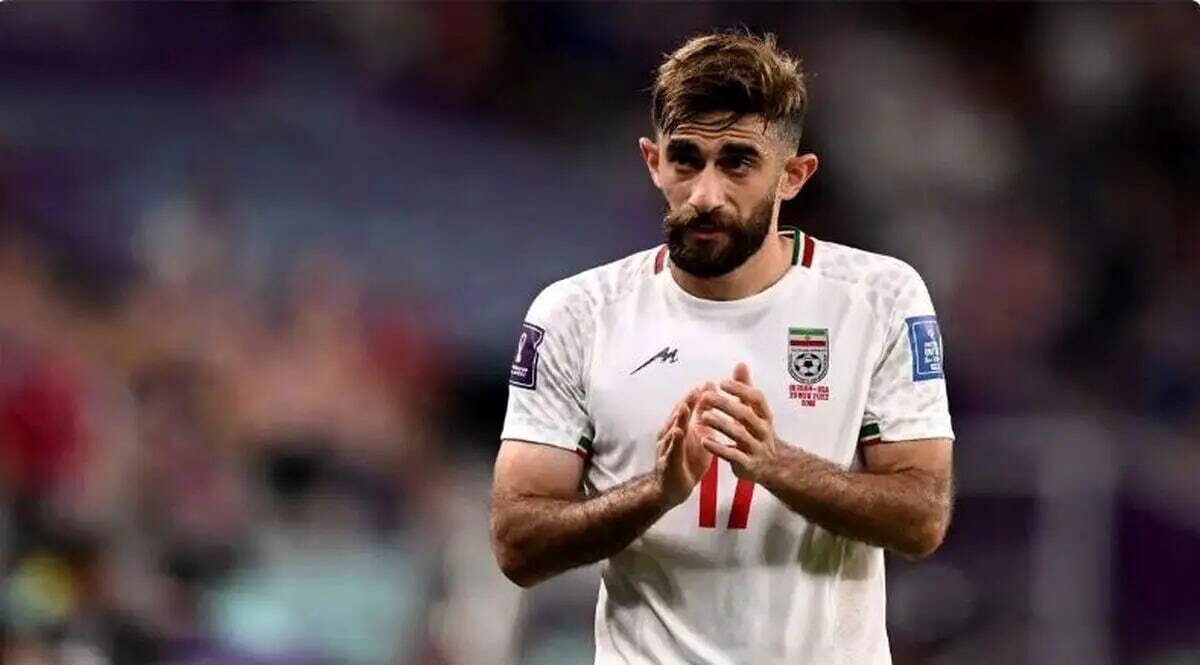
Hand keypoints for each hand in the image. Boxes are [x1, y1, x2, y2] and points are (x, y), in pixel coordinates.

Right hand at [656, 384, 715, 507]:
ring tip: (686, 406)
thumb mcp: (700, 436)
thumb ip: (704, 416)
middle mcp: (670, 434)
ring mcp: (667, 447)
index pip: (687, 408)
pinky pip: (671, 450)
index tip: (707, 383)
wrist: (672, 488)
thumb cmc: (687, 460)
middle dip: (687, 402)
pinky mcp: (667, 462)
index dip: (696, 396)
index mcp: (679, 427)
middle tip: (696, 390)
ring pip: (672, 429)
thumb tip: (711, 396)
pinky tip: (679, 432)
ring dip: (679, 418)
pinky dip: (674, 440)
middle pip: (678, 415)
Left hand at [698, 363, 779, 482]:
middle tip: (706, 397)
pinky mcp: (748, 464)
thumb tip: (740, 364)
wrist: (774, 466)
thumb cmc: (758, 433)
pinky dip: (718, 448)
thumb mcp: (756, 411)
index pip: (756, 398)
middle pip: (745, 415)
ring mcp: (756, 448)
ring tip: (703, 417)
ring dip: (720, 425)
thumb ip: (745, 388)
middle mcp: (762, 430)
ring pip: (739, 435)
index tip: (722, 383)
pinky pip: (733, 456)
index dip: (740, 389)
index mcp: (764, 415)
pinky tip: (704, 440)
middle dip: (725, 405)